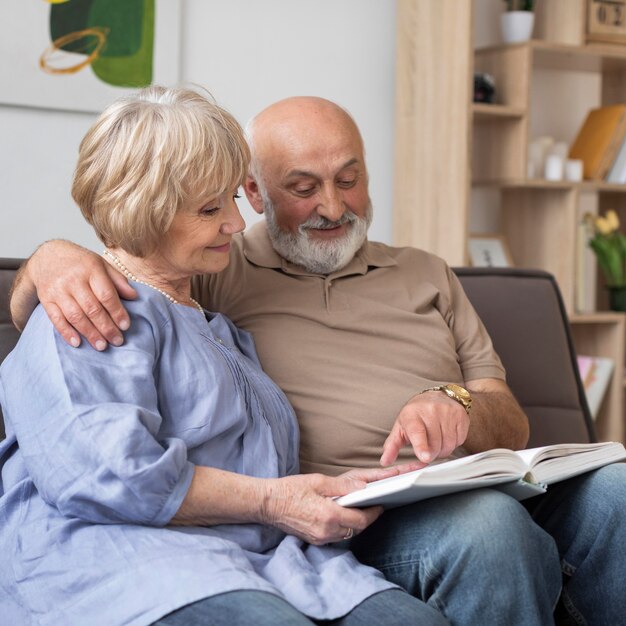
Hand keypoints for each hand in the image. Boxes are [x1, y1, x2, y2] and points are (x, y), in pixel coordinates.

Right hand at [28, 241, 136, 349]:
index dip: (117, 312)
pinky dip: (66, 332)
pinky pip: (56, 318)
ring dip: (89, 333)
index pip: (106, 294)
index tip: (125, 326)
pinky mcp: (46, 299)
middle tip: (117, 341)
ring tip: (102, 346)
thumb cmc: (82, 263)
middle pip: (92, 308)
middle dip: (106, 327)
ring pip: (75, 316)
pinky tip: (77, 343)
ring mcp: (58, 290)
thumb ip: (118, 281)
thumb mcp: (102, 265)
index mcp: (91, 269)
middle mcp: (73, 280)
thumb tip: (134, 296)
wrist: (49, 256)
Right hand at [263, 473, 387, 544]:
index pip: (361, 520)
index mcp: (329, 515)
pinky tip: (341, 516)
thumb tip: (363, 486)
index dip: (373, 513)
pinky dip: (342, 528)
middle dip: (366, 519)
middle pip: (356, 530)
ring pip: (347, 535)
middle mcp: (326, 531)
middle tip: (371, 506)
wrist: (268, 503)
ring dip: (355, 524)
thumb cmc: (290, 490)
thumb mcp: (318, 481)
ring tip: (358, 510)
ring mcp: (319, 538)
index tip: (380, 505)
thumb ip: (342, 486)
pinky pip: (335, 537)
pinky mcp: (313, 540)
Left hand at [380, 391, 469, 465]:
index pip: (417, 432)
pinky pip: (460, 440)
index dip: (421, 446)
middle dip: (432, 453)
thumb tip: (385, 461)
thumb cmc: (416, 415)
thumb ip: (392, 445)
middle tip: (427, 448)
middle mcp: (431, 410)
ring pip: (449, 444)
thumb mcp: (401, 427)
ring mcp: (447, 412)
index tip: (425, 457)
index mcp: (412, 414)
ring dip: (443, 450)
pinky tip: (447, 435)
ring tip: (436, 441)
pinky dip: (454, 443)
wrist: (436, 396)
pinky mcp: (461, 416)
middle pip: (435, 444)